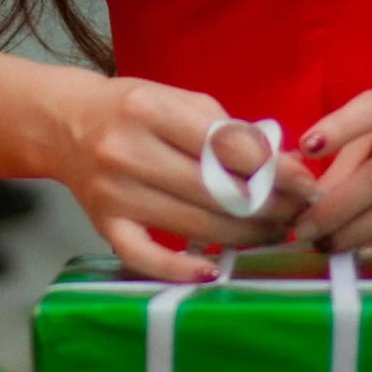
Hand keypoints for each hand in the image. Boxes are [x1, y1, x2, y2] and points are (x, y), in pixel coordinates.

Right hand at [57, 77, 317, 281]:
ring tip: (272, 233)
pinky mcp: (103, 225)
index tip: (307, 184)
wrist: (64, 123)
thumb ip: (226, 131)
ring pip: (193, 225)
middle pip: (215, 191)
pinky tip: (212, 271)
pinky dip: (179, 270)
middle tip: (297, 215)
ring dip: (242, 235)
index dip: (275, 170)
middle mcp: (129, 151)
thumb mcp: (179, 100)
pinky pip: (145, 257)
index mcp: (151, 110)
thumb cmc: (133, 109)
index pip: (227, 147)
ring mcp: (114, 192)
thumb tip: (282, 167)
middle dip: (266, 207)